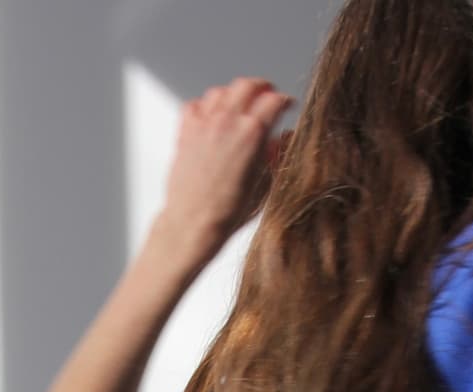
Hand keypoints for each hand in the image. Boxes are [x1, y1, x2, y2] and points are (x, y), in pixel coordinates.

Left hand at [157, 78, 295, 265]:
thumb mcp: (264, 187)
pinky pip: (196, 104)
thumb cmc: (227, 215)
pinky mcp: (185, 132)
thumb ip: (275, 156)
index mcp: (252, 133)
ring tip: (239, 105)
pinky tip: (211, 116)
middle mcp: (227, 122)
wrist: (192, 226)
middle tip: (266, 94)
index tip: (287, 105)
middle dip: (261, 88)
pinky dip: (206, 106)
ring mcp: (204, 124)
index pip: (274, 100)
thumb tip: (281, 139)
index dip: (284, 102)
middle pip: (248, 85)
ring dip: (234, 94)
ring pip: (222, 91)